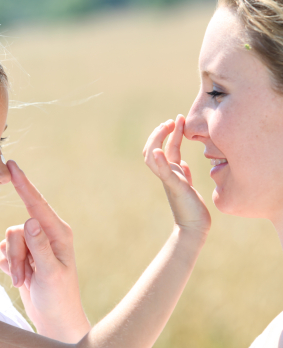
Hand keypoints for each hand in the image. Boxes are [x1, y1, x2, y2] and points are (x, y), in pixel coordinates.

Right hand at [0, 160, 90, 342]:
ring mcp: (34, 244)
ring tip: (22, 280)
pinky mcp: (23, 254)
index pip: (37, 204)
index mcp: (59, 233)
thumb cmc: (59, 298)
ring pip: (9, 240)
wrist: (54, 320)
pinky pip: (4, 250)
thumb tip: (30, 220)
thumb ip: (39, 247)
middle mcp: (46, 234)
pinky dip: (7, 265)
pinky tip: (19, 278)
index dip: (23, 184)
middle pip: (17, 229)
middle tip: (22, 276)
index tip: (11, 165)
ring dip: (11, 262)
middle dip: (15, 254)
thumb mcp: (50, 273)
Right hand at [143, 115, 210, 235]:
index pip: (165, 147)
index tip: (178, 119)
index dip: (170, 132)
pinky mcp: (175, 187)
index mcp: (171, 172)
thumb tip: (184, 165)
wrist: (193, 227)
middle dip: (160, 132)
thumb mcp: (188, 186)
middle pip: (154, 148)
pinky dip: (159, 161)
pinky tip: (159, 150)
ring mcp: (169, 180)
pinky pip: (164, 172)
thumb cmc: (192, 208)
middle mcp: (167, 174)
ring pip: (154, 156)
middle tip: (171, 121)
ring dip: (158, 139)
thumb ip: (184, 174)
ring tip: (166, 126)